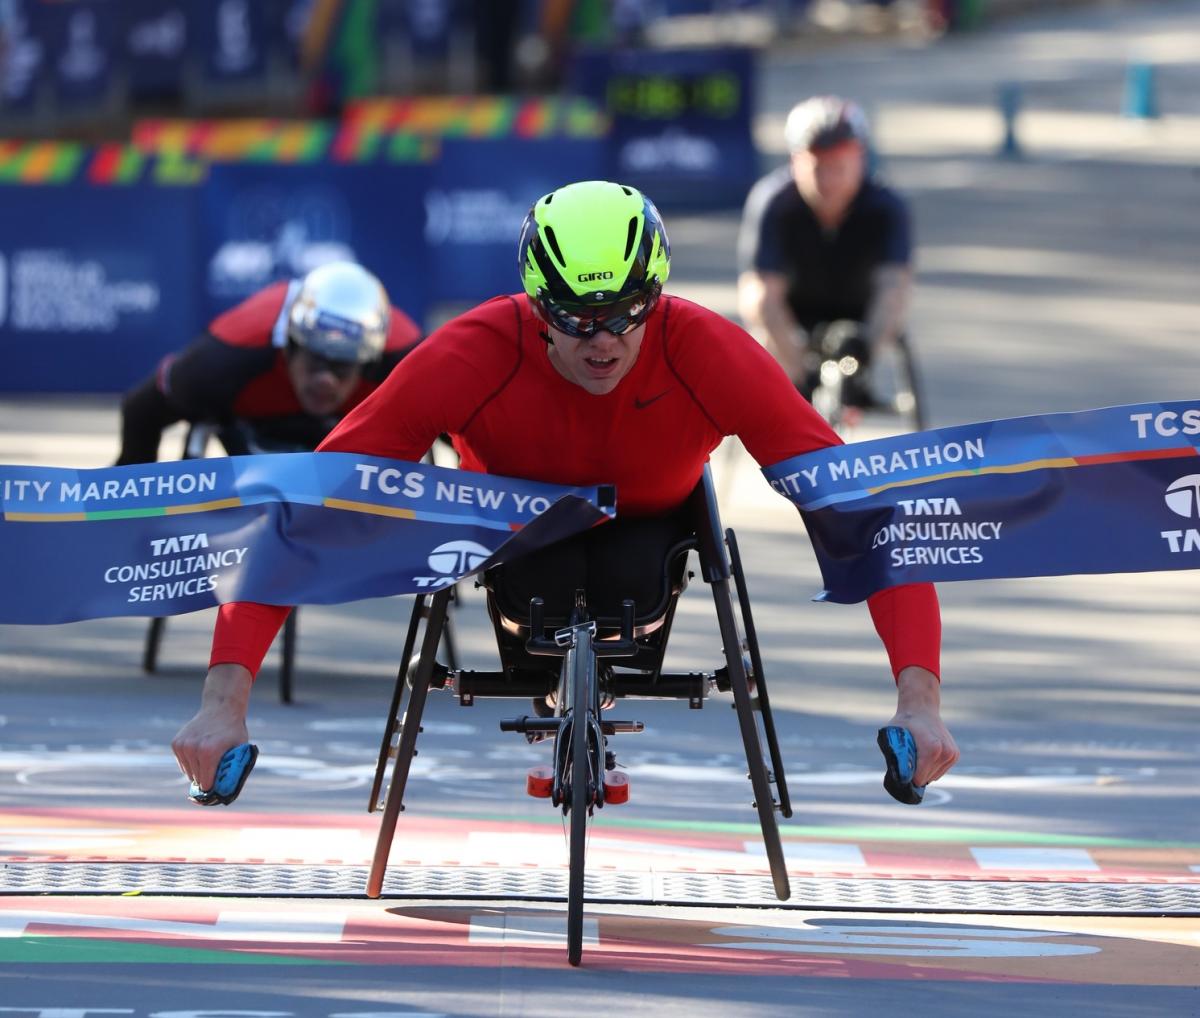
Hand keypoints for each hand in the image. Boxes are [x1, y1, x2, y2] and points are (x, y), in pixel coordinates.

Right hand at [171, 664, 252, 791]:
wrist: (221, 708)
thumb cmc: (233, 731)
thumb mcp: (241, 750)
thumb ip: (234, 770)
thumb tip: (226, 791)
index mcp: (209, 752)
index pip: (205, 783)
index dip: (213, 787)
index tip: (217, 786)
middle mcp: (193, 749)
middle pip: (196, 779)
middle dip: (206, 778)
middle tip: (216, 768)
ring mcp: (182, 745)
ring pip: (188, 772)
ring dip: (198, 770)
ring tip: (209, 756)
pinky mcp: (176, 743)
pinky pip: (183, 763)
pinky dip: (191, 762)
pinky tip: (200, 750)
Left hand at [887, 666, 958, 785]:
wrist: (921, 709)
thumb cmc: (904, 723)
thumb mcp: (892, 737)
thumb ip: (896, 757)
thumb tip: (900, 777)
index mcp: (932, 748)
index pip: (918, 778)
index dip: (907, 775)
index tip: (901, 766)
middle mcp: (946, 752)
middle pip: (926, 778)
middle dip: (915, 772)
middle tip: (908, 755)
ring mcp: (952, 754)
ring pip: (933, 776)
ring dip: (923, 770)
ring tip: (917, 752)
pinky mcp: (955, 755)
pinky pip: (939, 771)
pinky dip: (931, 766)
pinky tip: (925, 753)